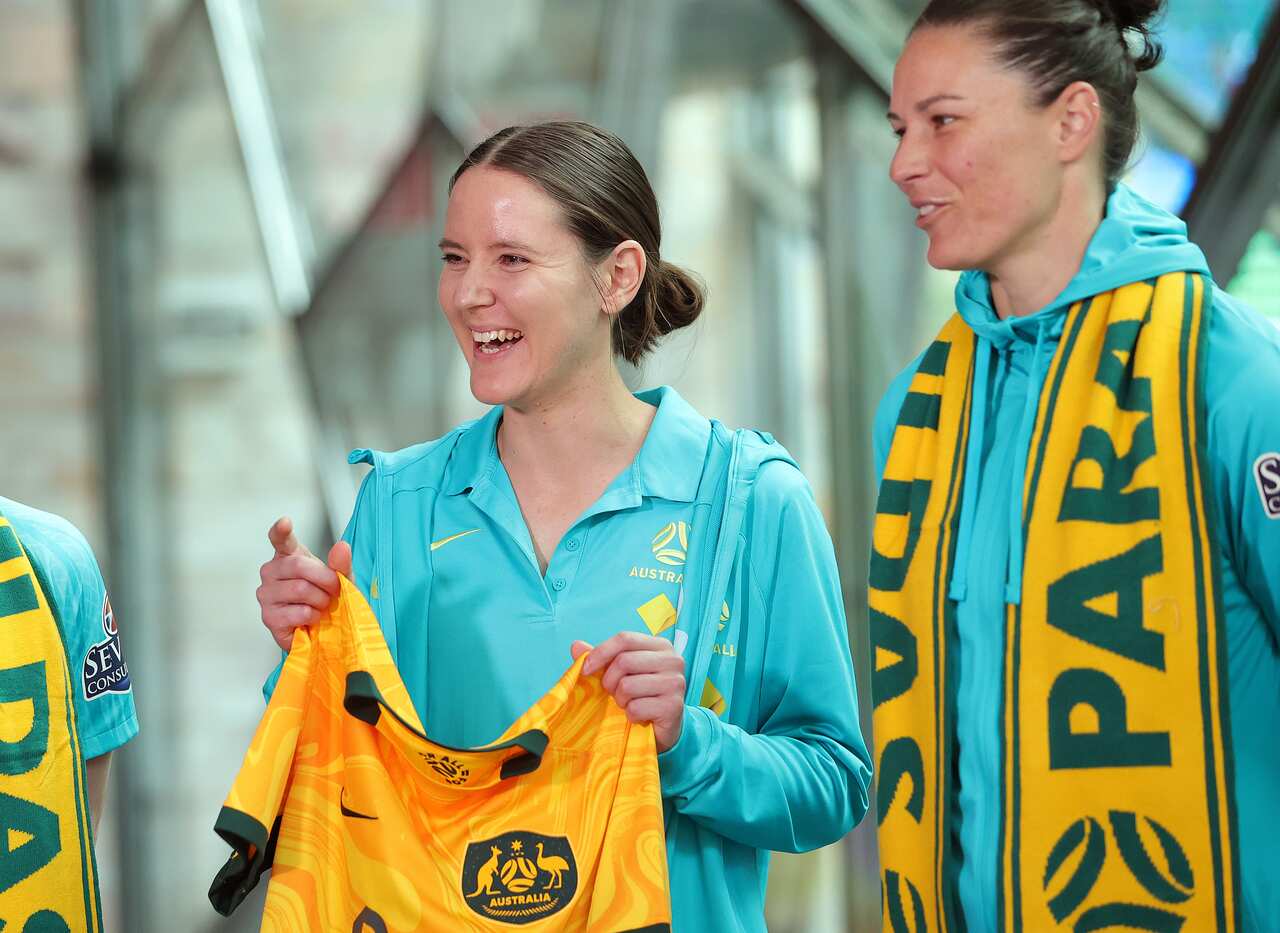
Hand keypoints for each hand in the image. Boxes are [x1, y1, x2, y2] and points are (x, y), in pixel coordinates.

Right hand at [256, 516, 351, 650]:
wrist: (322, 632)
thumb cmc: (327, 599)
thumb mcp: (341, 580)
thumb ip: (341, 564)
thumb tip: (342, 546)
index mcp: (288, 556)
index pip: (280, 539)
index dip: (281, 531)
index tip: (285, 522)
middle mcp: (271, 572)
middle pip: (299, 565)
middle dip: (326, 580)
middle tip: (334, 592)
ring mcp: (266, 594)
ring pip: (300, 589)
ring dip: (321, 600)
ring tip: (322, 607)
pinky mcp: (268, 617)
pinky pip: (298, 612)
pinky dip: (313, 616)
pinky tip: (311, 619)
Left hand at [571, 632, 685, 752]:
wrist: (663, 727)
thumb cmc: (641, 694)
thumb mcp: (621, 673)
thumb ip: (601, 658)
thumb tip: (576, 646)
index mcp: (661, 646)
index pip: (625, 638)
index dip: (601, 652)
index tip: (586, 669)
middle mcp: (673, 660)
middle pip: (624, 661)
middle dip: (609, 681)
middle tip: (612, 693)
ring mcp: (676, 683)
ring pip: (628, 686)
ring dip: (620, 700)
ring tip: (628, 704)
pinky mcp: (673, 706)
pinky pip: (636, 708)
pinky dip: (630, 715)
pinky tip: (638, 716)